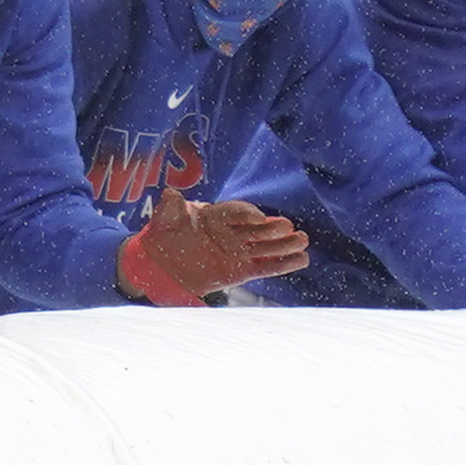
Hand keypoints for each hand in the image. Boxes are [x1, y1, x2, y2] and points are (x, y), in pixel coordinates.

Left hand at [115, 194, 311, 308]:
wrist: (162, 265)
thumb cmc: (164, 236)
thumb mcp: (163, 221)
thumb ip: (170, 209)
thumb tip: (171, 194)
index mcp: (216, 216)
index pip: (235, 212)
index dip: (246, 213)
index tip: (257, 217)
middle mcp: (232, 232)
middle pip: (256, 229)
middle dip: (271, 228)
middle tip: (287, 227)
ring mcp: (240, 251)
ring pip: (266, 247)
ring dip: (285, 245)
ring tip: (303, 241)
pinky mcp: (243, 270)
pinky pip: (266, 267)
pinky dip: (284, 264)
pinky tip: (302, 259)